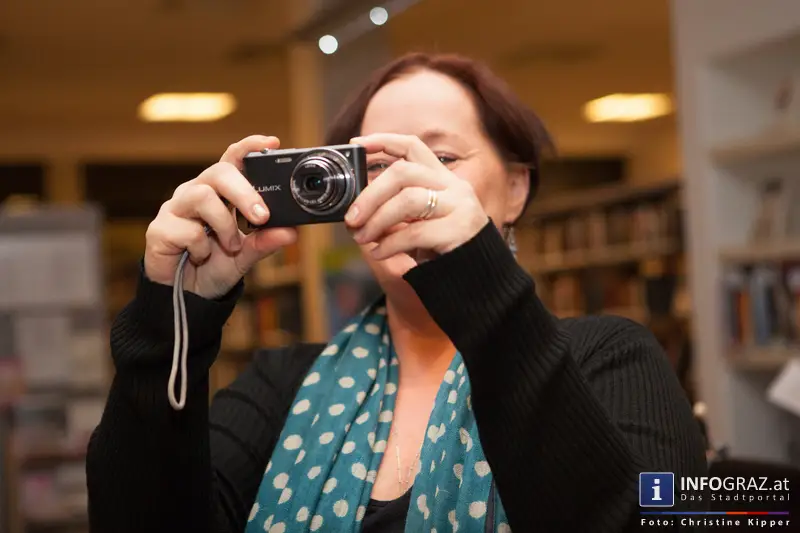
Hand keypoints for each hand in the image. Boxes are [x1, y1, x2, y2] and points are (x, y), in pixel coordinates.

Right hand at [144, 135, 296, 298]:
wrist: (188, 296)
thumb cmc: (215, 266)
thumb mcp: (247, 256)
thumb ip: (266, 242)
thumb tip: (292, 232)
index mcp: (219, 192)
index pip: (233, 159)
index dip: (250, 147)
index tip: (272, 143)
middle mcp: (196, 192)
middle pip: (218, 172)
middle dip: (244, 193)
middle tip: (262, 216)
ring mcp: (176, 209)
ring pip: (202, 196)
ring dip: (224, 225)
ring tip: (231, 246)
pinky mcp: (159, 229)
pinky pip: (187, 230)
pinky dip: (201, 248)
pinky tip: (200, 256)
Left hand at [344, 133, 488, 259]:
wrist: (477, 278)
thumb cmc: (442, 249)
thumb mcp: (418, 222)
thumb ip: (395, 210)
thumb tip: (356, 210)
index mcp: (443, 179)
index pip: (413, 147)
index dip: (383, 141)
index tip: (356, 143)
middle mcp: (454, 187)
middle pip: (404, 172)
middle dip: (371, 194)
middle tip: (352, 218)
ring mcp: (460, 207)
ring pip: (408, 200)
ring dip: (378, 220)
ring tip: (363, 238)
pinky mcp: (460, 230)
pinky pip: (415, 232)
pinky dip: (390, 244)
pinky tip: (380, 253)